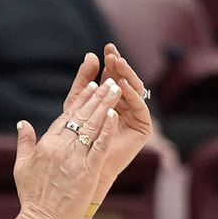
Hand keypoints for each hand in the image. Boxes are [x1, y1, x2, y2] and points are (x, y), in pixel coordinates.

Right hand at [12, 77, 121, 218]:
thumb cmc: (32, 198)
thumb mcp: (22, 167)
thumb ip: (24, 143)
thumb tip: (22, 124)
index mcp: (45, 144)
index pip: (66, 116)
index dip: (81, 100)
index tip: (91, 87)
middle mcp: (60, 147)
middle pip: (82, 116)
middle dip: (97, 96)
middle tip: (109, 81)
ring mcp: (74, 159)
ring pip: (92, 126)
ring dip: (106, 106)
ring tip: (116, 90)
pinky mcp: (87, 171)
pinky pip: (99, 145)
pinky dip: (107, 129)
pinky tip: (115, 115)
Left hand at [88, 43, 152, 200]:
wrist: (81, 169)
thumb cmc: (75, 138)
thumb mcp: (75, 104)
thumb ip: (83, 81)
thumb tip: (90, 55)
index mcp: (111, 100)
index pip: (112, 76)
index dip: (109, 63)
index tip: (103, 49)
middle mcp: (125, 106)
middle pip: (125, 81)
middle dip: (119, 66)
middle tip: (112, 53)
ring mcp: (135, 116)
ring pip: (134, 90)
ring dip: (127, 75)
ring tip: (117, 64)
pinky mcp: (142, 128)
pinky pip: (140, 106)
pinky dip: (132, 94)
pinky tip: (122, 85)